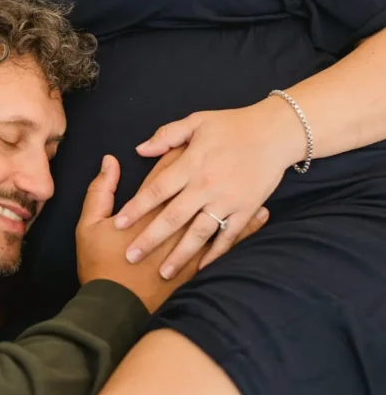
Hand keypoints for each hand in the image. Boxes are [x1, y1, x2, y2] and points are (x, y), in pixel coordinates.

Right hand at [76, 151, 268, 311]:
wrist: (115, 308)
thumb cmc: (100, 265)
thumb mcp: (88, 226)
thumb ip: (100, 191)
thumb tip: (109, 162)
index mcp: (148, 209)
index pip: (165, 174)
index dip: (175, 155)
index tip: (187, 140)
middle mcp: (173, 221)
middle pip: (195, 187)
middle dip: (208, 167)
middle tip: (224, 149)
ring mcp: (189, 243)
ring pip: (217, 209)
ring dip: (234, 192)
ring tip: (252, 177)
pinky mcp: (200, 263)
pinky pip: (229, 240)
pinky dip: (247, 227)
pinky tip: (262, 215)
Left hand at [113, 99, 297, 277]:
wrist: (276, 132)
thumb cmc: (233, 125)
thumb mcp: (197, 121)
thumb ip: (167, 135)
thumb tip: (140, 149)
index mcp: (191, 164)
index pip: (156, 190)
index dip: (136, 207)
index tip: (119, 223)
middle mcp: (206, 186)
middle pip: (172, 217)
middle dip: (150, 238)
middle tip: (131, 256)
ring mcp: (227, 200)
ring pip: (198, 233)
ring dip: (180, 255)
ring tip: (163, 273)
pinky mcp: (246, 210)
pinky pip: (228, 236)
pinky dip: (215, 254)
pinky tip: (201, 268)